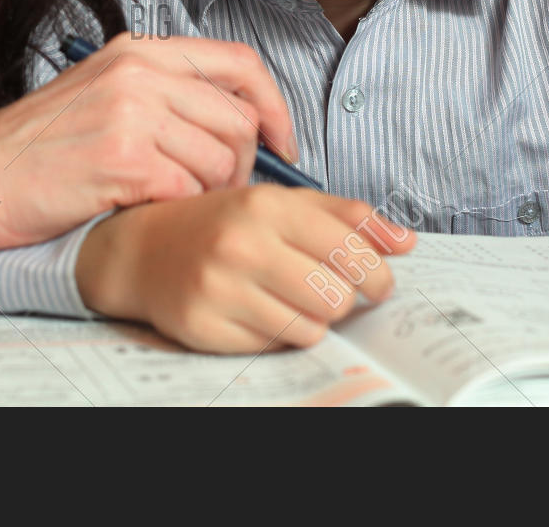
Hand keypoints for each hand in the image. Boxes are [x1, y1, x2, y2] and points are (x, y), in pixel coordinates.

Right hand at [0, 36, 299, 249]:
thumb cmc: (33, 149)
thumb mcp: (101, 93)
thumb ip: (164, 95)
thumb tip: (240, 122)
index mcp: (138, 51)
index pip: (240, 64)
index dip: (274, 107)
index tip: (281, 143)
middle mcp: (139, 72)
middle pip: (239, 118)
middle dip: (245, 164)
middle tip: (222, 189)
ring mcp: (131, 113)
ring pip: (221, 159)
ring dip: (208, 193)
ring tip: (172, 200)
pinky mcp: (122, 159)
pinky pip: (188, 190)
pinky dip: (178, 210)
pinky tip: (145, 208)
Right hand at [75, 186, 416, 352]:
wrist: (142, 249)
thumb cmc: (221, 224)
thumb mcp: (281, 203)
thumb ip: (345, 217)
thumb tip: (406, 242)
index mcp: (267, 206)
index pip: (351, 248)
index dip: (378, 274)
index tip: (378, 283)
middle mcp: (242, 244)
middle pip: (336, 296)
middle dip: (342, 300)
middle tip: (330, 292)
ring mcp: (220, 288)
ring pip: (309, 328)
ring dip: (311, 319)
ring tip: (290, 299)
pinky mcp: (204, 326)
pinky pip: (273, 346)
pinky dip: (277, 334)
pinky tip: (259, 311)